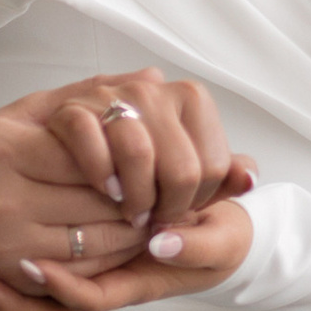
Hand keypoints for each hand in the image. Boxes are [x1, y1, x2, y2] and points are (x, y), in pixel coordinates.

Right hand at [0, 75, 179, 310]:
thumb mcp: (16, 118)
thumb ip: (80, 99)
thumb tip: (147, 79)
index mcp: (4, 148)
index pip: (88, 151)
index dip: (124, 158)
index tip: (148, 156)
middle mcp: (3, 197)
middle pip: (98, 200)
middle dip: (138, 197)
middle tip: (164, 191)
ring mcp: (8, 244)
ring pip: (96, 240)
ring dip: (131, 232)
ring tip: (149, 216)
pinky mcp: (13, 278)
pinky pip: (80, 271)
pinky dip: (109, 259)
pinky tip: (122, 245)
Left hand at [0, 196, 254, 310]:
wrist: (223, 237)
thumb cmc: (221, 237)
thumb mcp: (221, 237)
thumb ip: (198, 241)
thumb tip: (162, 242)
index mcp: (138, 280)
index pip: (93, 294)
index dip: (63, 286)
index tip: (32, 267)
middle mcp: (110, 284)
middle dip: (16, 306)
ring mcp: (95, 278)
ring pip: (43, 306)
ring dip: (5, 305)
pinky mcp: (84, 265)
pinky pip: (42, 290)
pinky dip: (11, 290)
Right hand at [41, 68, 251, 233]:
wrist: (62, 146)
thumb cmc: (130, 160)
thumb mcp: (178, 166)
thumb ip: (216, 173)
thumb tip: (248, 177)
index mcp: (189, 99)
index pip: (214, 164)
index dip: (198, 200)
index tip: (178, 210)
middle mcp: (152, 90)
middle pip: (181, 167)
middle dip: (168, 207)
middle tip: (153, 220)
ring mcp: (110, 94)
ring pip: (138, 151)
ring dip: (135, 195)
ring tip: (129, 211)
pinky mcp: (70, 107)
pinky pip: (91, 138)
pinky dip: (100, 173)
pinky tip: (105, 190)